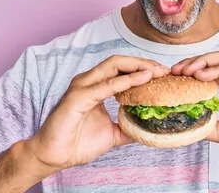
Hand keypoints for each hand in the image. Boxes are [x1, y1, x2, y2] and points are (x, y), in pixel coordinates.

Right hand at [24, 55, 168, 173]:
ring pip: (112, 66)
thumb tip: (148, 127)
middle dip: (143, 62)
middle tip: (164, 70)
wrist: (54, 156)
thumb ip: (128, 126)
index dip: (143, 68)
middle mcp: (88, 81)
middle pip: (119, 61)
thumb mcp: (112, 133)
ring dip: (137, 67)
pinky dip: (125, 81)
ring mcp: (82, 87)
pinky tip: (141, 80)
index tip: (164, 74)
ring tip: (155, 71)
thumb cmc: (77, 142)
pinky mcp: (77, 98)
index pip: (122, 68)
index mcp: (96, 86)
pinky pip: (105, 86)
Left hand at [171, 50, 218, 172]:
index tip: (172, 76)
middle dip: (194, 62)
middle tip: (176, 71)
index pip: (210, 68)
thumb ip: (206, 124)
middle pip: (216, 59)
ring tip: (187, 71)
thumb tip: (183, 124)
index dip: (191, 68)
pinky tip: (204, 77)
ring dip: (205, 62)